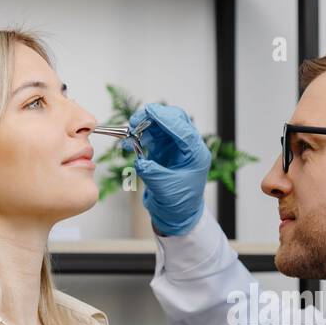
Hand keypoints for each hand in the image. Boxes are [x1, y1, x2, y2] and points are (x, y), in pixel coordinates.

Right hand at [125, 102, 209, 235]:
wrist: (176, 214)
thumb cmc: (178, 203)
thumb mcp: (165, 189)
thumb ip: (152, 173)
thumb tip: (140, 161)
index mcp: (196, 154)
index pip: (183, 130)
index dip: (166, 118)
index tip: (150, 111)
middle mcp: (188, 147)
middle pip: (174, 120)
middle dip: (154, 118)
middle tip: (134, 122)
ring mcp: (176, 146)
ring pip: (161, 125)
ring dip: (144, 125)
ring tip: (129, 132)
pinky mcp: (164, 149)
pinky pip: (152, 135)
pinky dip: (139, 135)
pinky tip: (129, 142)